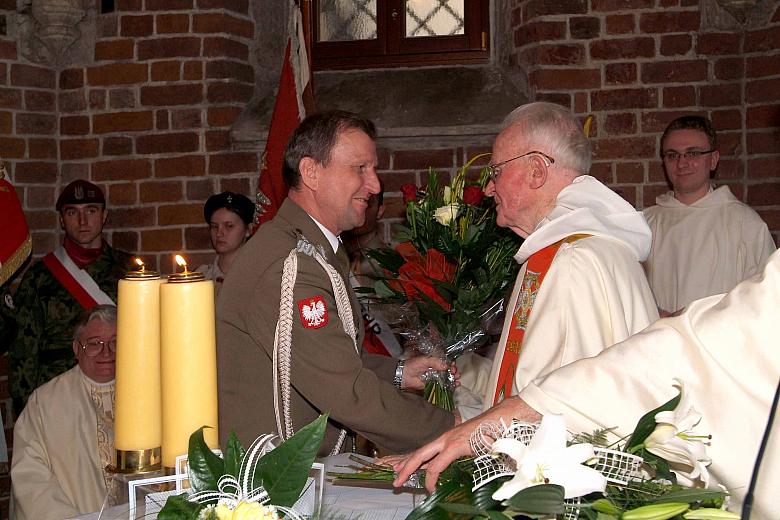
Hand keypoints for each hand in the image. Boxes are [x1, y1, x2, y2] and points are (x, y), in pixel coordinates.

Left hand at [392, 396, 540, 491]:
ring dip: (410, 470)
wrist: (502, 419)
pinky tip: (430, 486)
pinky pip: (437, 465)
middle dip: (404, 466)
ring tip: (400, 481)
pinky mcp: (455, 446)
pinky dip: (431, 477)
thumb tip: (451, 466)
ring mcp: (448, 440)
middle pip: (418, 453)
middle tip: (395, 478)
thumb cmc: (490, 432)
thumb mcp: (471, 445)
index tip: (402, 470)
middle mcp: (444, 438)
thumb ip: (459, 454)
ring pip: (422, 457)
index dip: (412, 461)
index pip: (424, 451)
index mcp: (447, 438)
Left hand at [401, 356, 459, 390]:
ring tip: (457, 379)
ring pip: (448, 378)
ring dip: (454, 378)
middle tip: (455, 373)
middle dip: (454, 372)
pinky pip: (443, 386)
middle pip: (449, 371)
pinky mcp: (434, 385)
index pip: (446, 362)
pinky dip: (450, 386)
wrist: (404, 375)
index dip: (451, 364)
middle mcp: (436, 369)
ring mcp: (436, 378)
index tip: (453, 366)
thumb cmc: (413, 365)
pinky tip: (455, 385)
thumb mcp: (425, 360)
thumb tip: (446, 366)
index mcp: (434, 362)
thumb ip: (435, 362)